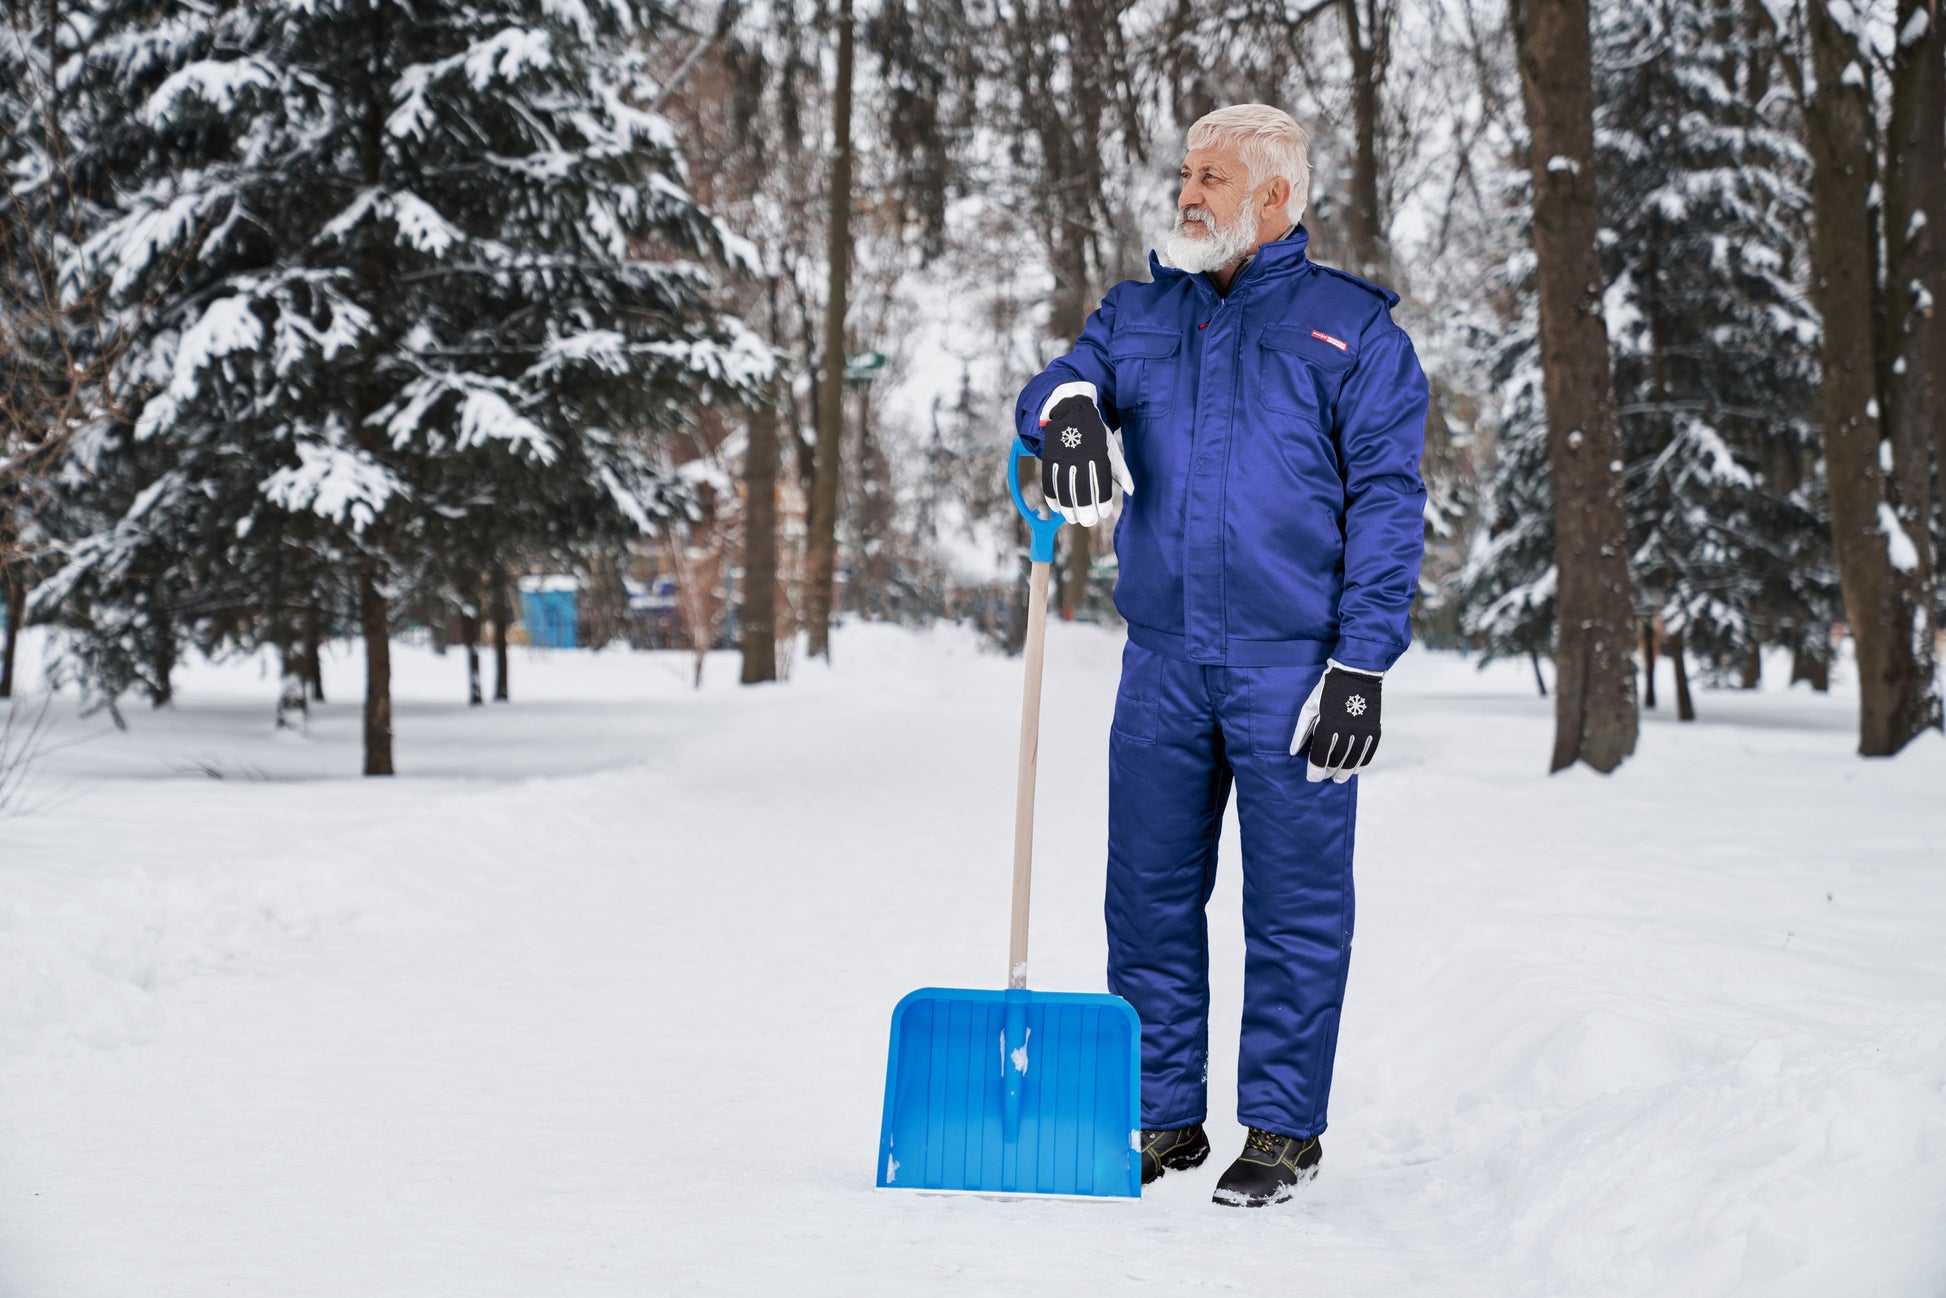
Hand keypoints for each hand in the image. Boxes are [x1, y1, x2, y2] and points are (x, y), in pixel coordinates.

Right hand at [1038, 381, 1132, 526]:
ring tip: (1073, 518)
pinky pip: (1049, 482)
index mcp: (1099, 456)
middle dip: (1086, 512)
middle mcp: (1081, 458)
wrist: (1071, 409)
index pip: (1102, 486)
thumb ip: (1120, 471)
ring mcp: (1063, 458)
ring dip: (1068, 509)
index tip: (1104, 513)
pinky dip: (1052, 498)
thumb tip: (1131, 491)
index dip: (1103, 503)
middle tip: (1088, 521)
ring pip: (1064, 491)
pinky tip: (1057, 508)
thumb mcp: (1111, 448)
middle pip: (1082, 493)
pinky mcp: (1050, 457)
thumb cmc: (1094, 434)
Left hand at [1291, 660, 1382, 782]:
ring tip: (1338, 778)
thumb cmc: (1328, 689)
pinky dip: (1361, 764)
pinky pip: (1368, 753)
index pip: (1320, 756)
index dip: (1315, 770)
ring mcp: (1362, 731)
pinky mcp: (1374, 730)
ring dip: (1345, 773)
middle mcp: (1346, 731)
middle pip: (1337, 762)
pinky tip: (1355, 769)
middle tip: (1324, 777)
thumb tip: (1294, 752)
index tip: (1312, 777)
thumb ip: (1302, 731)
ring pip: (1353, 761)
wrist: (1357, 673)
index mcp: (1328, 725)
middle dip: (1328, 773)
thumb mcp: (1310, 707)